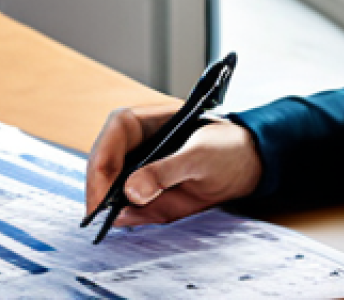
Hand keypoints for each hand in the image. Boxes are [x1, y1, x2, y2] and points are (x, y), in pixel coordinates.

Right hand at [84, 104, 263, 226]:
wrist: (245, 166)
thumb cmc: (227, 148)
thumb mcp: (200, 157)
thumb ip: (166, 172)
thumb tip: (130, 192)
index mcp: (152, 119)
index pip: (117, 129)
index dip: (103, 157)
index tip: (102, 189)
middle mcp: (139, 141)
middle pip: (104, 156)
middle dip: (97, 184)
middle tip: (97, 214)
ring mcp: (139, 166)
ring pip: (108, 181)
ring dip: (103, 201)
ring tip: (102, 223)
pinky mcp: (145, 190)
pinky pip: (123, 202)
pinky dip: (118, 214)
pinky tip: (116, 224)